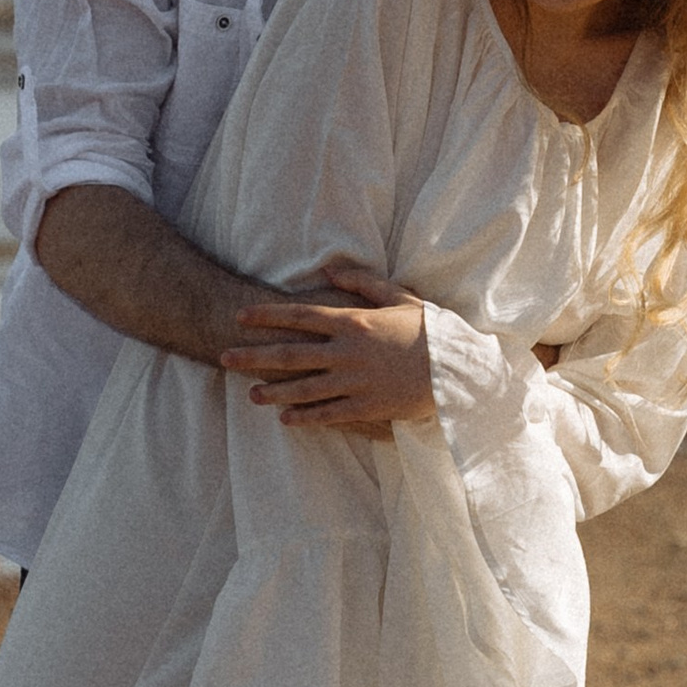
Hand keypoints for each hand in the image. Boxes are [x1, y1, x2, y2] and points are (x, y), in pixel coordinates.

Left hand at [221, 261, 433, 430]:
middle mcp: (348, 353)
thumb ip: (362, 283)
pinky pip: (328, 414)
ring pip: (303, 388)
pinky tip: (285, 418)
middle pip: (290, 354)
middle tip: (224, 357)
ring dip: (273, 391)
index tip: (240, 317)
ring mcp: (355, 383)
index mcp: (354, 322)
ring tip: (250, 394)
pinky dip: (304, 417)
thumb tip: (329, 268)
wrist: (462, 370)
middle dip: (254, 355)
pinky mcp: (367, 408)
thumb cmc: (432, 330)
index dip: (266, 316)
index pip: (299, 316)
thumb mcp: (401, 297)